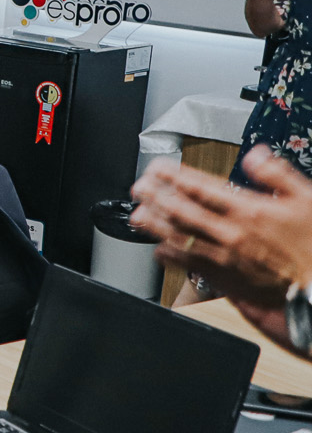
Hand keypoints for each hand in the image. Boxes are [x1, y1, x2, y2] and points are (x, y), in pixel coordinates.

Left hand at [131, 145, 311, 310]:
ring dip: (155, 224)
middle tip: (139, 187)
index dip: (175, 176)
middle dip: (156, 197)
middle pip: (182, 211)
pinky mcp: (224, 278)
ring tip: (137, 214)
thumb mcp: (307, 199)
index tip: (157, 167)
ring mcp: (224, 257)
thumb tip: (255, 155)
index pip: (202, 188)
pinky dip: (169, 256)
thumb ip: (277, 175)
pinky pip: (188, 265)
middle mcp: (231, 233)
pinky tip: (157, 249)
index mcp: (249, 210)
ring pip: (180, 238)